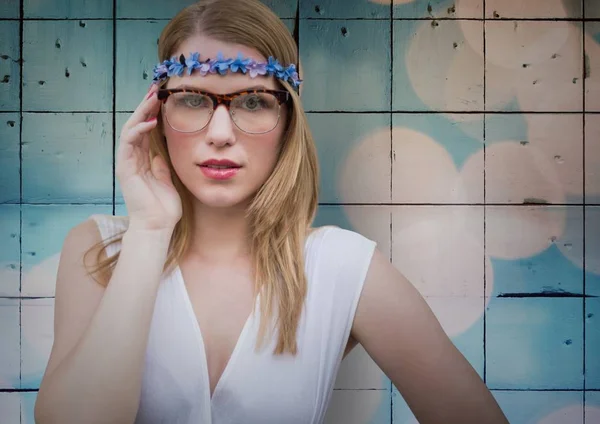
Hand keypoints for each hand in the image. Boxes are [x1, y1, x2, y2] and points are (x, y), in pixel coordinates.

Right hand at [116, 84, 181, 231]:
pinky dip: (138, 130)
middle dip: (146, 106)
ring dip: (141, 112)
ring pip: (130, 129)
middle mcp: (132, 159)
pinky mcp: (124, 167)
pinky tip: (150, 121)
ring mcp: (127, 162)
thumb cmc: (164, 209)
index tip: (164, 97)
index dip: (153, 113)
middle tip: (156, 88)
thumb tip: (162, 154)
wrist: (157, 227)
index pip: (146, 130)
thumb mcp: (168, 181)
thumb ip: (162, 167)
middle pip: (136, 125)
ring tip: (153, 97)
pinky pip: (128, 142)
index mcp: (142, 161)